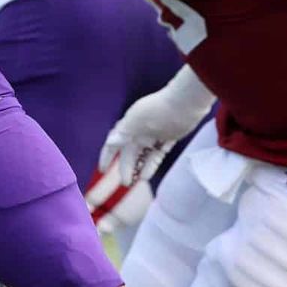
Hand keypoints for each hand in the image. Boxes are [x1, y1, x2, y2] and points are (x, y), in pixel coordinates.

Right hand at [100, 66, 214, 183]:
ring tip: (135, 182)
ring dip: (138, 169)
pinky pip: (156, 156)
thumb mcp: (137, 120)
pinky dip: (151, 166)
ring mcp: (153, 136)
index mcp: (129, 125)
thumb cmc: (158, 108)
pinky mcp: (167, 140)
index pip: (114, 143)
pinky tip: (146, 175)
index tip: (102, 169)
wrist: (184, 103)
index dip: (107, 156)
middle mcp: (139, 131)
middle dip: (125, 167)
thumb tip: (110, 142)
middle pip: (129, 154)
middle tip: (125, 183)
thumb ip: (123, 132)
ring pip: (142, 157)